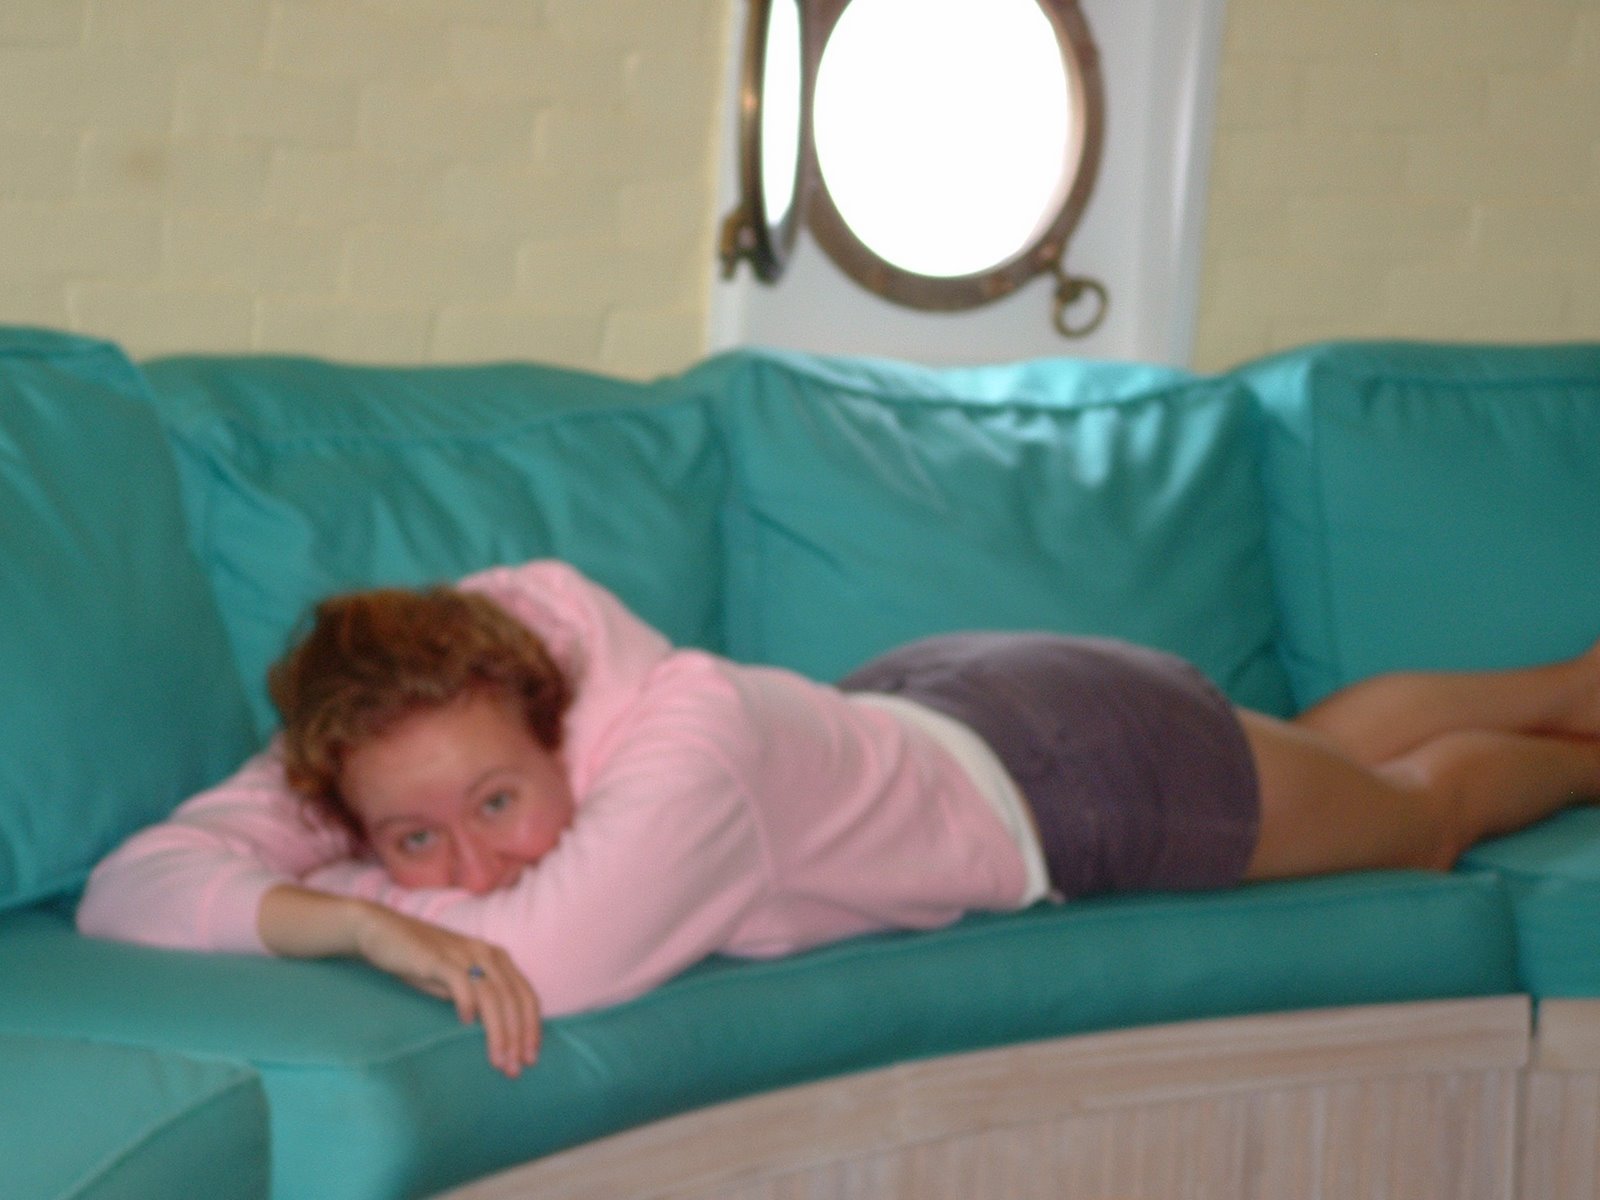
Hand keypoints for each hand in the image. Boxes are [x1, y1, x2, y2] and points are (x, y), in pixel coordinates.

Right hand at [353, 904, 541, 1077]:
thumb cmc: (421, 961)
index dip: (532, 1028)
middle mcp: (485, 954)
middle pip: (513, 999)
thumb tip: (498, 1034)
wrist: (382, 931)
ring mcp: (462, 954)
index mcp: (497, 958)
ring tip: (498, 1059)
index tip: (531, 1058)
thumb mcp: (458, 978)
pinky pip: (460, 981)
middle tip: (516, 1069)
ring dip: (498, 1031)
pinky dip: (467, 1003)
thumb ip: (479, 997)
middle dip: (518, 1037)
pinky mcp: (437, 957)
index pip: (525, 995)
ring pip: (492, 996)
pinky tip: (465, 1023)